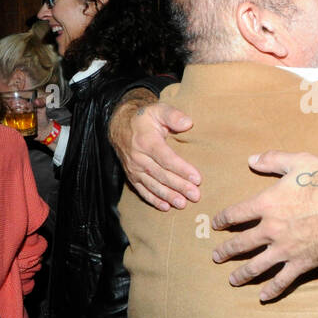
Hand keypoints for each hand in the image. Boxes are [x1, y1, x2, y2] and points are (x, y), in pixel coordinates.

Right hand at [109, 93, 201, 209]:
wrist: (120, 125)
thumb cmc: (145, 118)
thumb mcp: (158, 109)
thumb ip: (173, 115)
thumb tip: (188, 123)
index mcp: (146, 141)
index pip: (166, 158)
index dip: (181, 169)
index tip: (197, 178)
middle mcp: (138, 157)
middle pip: (161, 174)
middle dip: (179, 186)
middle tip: (195, 195)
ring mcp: (134, 168)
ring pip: (152, 185)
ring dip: (168, 196)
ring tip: (182, 204)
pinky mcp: (131, 176)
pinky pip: (142, 190)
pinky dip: (153, 200)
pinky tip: (165, 207)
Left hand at [210, 151, 317, 300]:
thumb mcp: (298, 161)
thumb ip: (272, 160)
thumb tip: (251, 160)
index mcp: (266, 204)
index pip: (236, 213)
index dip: (223, 219)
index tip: (216, 224)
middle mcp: (270, 229)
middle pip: (241, 243)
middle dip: (226, 251)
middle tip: (216, 256)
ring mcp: (285, 249)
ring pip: (256, 266)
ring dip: (241, 274)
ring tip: (232, 280)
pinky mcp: (301, 263)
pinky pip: (283, 280)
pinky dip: (272, 290)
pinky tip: (263, 296)